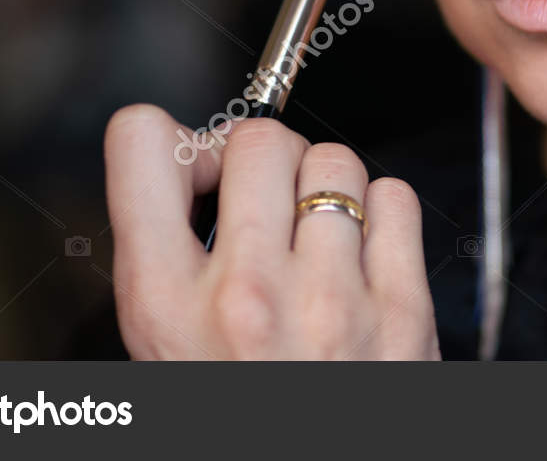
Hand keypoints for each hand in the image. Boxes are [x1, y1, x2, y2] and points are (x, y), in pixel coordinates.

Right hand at [103, 104, 440, 359]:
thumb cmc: (237, 409)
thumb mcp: (165, 343)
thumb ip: (167, 249)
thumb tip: (192, 155)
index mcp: (164, 304)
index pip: (143, 143)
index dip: (177, 140)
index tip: (197, 170)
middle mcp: (245, 296)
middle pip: (259, 137)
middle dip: (264, 161)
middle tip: (265, 207)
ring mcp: (330, 301)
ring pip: (335, 160)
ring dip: (325, 187)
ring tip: (314, 239)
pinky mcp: (402, 309)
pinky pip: (394, 196)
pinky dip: (380, 213)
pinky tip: (359, 258)